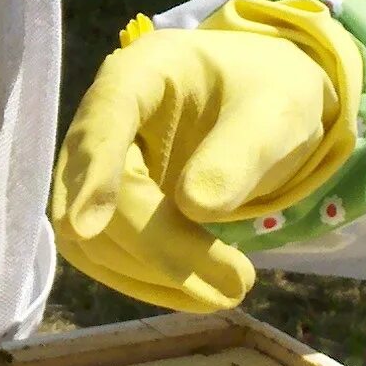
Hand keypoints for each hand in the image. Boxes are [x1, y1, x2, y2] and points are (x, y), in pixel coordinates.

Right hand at [49, 1, 365, 312]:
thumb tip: (195, 207)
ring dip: (147, 272)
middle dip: (153, 244)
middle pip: (93, 189)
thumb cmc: (270, 93)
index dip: (94, 171)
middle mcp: (104, 116)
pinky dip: (144, 280)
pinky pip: (103, 252)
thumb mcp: (277, 112)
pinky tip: (194, 293)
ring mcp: (99, 165)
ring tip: (225, 293)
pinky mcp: (106, 205)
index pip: (104, 117)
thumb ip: (240, 152)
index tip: (88, 226)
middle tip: (236, 285)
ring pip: (89, 232)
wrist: (265, 100)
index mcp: (141, 72)